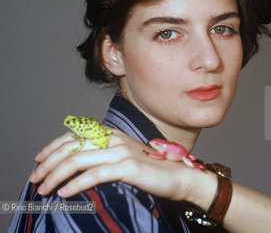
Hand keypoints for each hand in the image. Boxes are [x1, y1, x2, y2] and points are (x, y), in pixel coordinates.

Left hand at [29, 129, 214, 204]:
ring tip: (44, 189)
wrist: (179, 176)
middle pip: (72, 146)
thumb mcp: (125, 157)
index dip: (53, 146)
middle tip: (36, 178)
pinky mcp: (129, 167)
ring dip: (56, 176)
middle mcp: (115, 138)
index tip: (39, 160)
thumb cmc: (152, 170)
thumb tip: (77, 167)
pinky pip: (95, 174)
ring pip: (78, 160)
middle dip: (48, 163)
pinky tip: (65, 193)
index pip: (75, 135)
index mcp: (112, 134)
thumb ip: (104, 156)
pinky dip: (76, 184)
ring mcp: (122, 151)